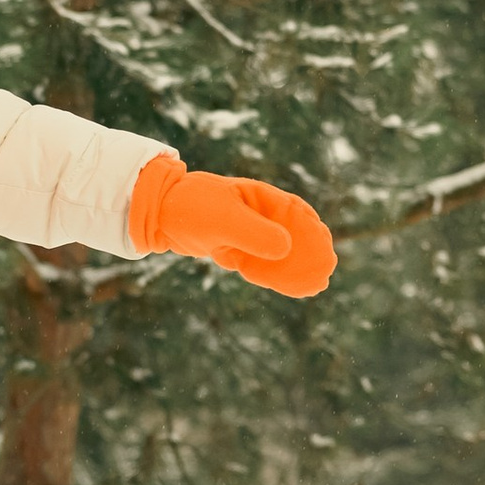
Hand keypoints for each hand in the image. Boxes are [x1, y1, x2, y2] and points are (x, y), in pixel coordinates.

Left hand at [130, 155, 335, 297]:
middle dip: (309, 252)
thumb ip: (253, 233)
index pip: (295, 213)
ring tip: (315, 284)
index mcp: (259, 198)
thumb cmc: (191, 207)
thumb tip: (286, 249)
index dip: (313, 232)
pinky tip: (289, 287)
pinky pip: (259, 263)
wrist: (157, 213)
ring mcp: (245, 232)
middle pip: (291, 234)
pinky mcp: (232, 248)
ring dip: (295, 267)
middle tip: (326, 272)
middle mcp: (256, 213)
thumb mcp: (224, 219)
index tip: (327, 249)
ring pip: (277, 252)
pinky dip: (274, 274)